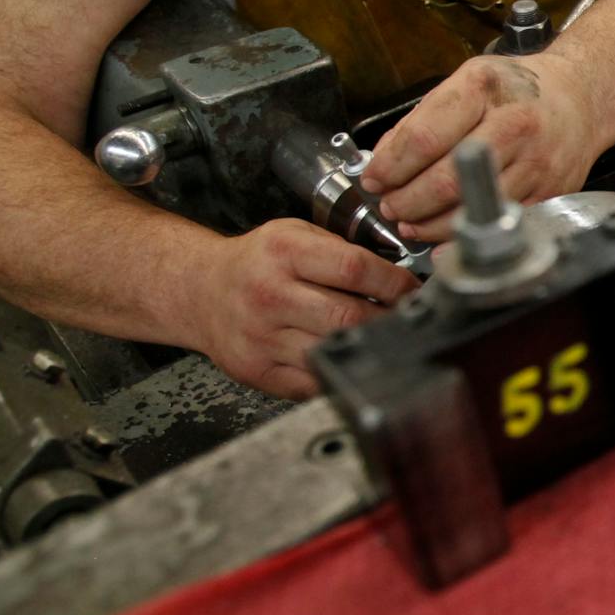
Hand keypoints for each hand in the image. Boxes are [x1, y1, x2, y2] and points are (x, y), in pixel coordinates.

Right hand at [186, 220, 419, 399]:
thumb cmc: (257, 262)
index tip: (412, 290)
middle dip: (387, 320)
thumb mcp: (294, 234)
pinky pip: (313, 380)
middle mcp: (270, 294)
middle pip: (349, 316)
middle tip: (403, 319)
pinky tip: (344, 356)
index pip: (354, 269)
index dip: (394, 283)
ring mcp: (261, 337)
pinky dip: (337, 371)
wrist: (202, 291)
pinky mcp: (257, 370)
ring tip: (377, 336)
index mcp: (284, 252)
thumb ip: (342, 250)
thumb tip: (400, 276)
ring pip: (333, 350)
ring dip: (365, 347)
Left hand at [360, 51, 605, 241]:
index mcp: (485, 88)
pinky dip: (464, 236)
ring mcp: (535, 162)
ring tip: (411, 221)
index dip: (390, 167)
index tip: (374, 179)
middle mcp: (514, 125)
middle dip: (406, 201)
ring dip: (429, 224)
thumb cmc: (518, 90)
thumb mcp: (466, 81)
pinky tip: (445, 233)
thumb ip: (421, 120)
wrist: (579, 99)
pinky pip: (498, 224)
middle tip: (390, 206)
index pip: (424, 138)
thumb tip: (383, 161)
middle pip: (445, 180)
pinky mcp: (549, 192)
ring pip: (470, 209)